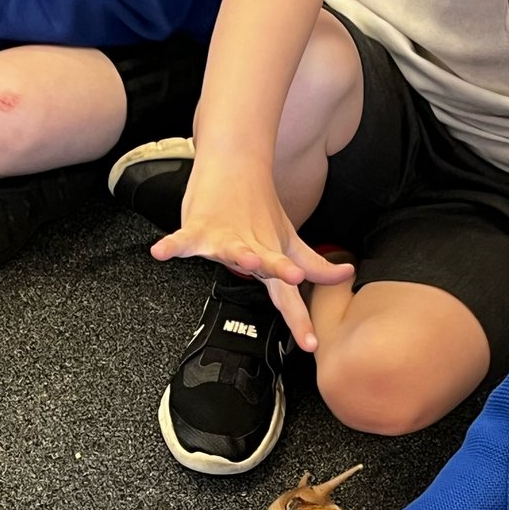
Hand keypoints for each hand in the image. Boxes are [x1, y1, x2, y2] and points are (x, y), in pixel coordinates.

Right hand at [150, 162, 353, 350]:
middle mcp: (252, 251)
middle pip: (267, 265)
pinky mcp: (200, 227)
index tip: (310, 344)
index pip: (289, 294)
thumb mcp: (289, 241)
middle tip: (292, 276)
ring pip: (232, 249)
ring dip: (239, 254)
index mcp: (273, 259)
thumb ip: (315, 265)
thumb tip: (347, 275)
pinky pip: (184, 239)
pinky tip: (161, 252)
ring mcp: (225, 239)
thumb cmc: (259, 208)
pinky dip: (173, 245)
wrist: (234, 165)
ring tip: (247, 260)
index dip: (300, 319)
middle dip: (280, 271)